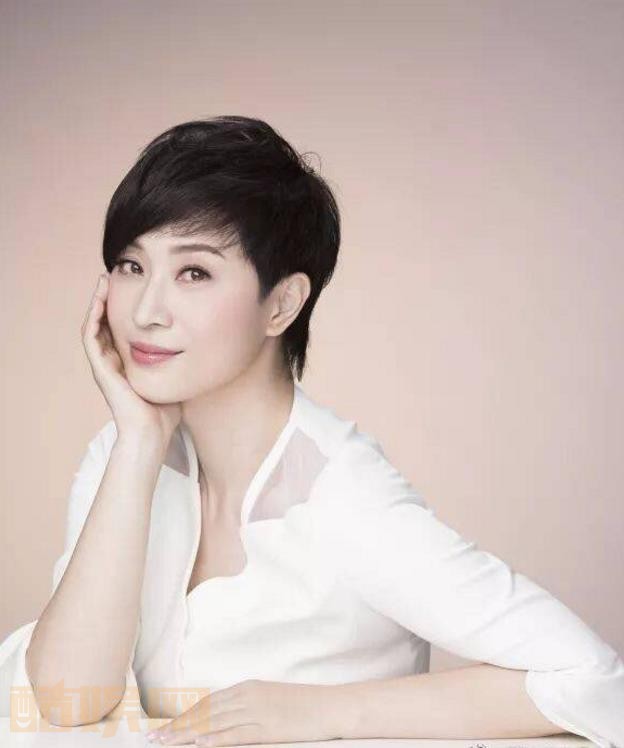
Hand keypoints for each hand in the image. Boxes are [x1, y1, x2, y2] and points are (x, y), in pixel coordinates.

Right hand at [81, 272, 181, 445]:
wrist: (152, 434)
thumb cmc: (166, 412)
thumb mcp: (175, 375)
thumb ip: (182, 360)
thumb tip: (203, 343)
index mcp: (127, 363)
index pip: (121, 328)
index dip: (124, 307)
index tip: (134, 286)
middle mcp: (113, 362)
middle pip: (106, 323)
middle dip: (109, 299)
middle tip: (115, 275)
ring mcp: (105, 366)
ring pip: (94, 325)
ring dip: (98, 302)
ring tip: (104, 280)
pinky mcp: (101, 369)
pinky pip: (91, 337)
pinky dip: (93, 317)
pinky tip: (100, 299)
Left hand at [145, 678, 350, 745]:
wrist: (329, 705)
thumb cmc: (303, 704)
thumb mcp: (270, 698)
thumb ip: (246, 705)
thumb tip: (224, 717)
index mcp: (247, 687)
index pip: (207, 703)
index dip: (184, 716)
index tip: (166, 727)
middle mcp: (246, 696)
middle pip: (205, 713)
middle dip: (178, 727)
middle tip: (155, 739)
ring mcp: (255, 712)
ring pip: (213, 724)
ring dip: (186, 736)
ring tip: (166, 745)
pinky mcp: (265, 728)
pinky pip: (233, 735)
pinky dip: (212, 741)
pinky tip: (197, 746)